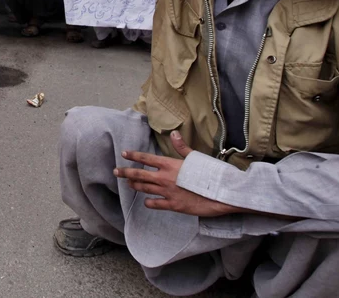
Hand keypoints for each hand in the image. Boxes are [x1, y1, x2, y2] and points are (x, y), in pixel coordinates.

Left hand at [115, 132, 241, 216]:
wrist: (221, 193)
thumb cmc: (211, 172)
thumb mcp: (196, 157)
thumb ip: (182, 147)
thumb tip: (173, 133)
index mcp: (169, 164)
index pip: (146, 158)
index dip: (134, 155)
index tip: (123, 154)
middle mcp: (165, 178)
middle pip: (139, 174)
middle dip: (126, 172)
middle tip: (116, 171)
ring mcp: (168, 192)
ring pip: (145, 188)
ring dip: (135, 186)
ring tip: (129, 184)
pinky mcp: (174, 205)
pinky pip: (156, 204)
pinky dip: (149, 202)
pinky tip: (146, 202)